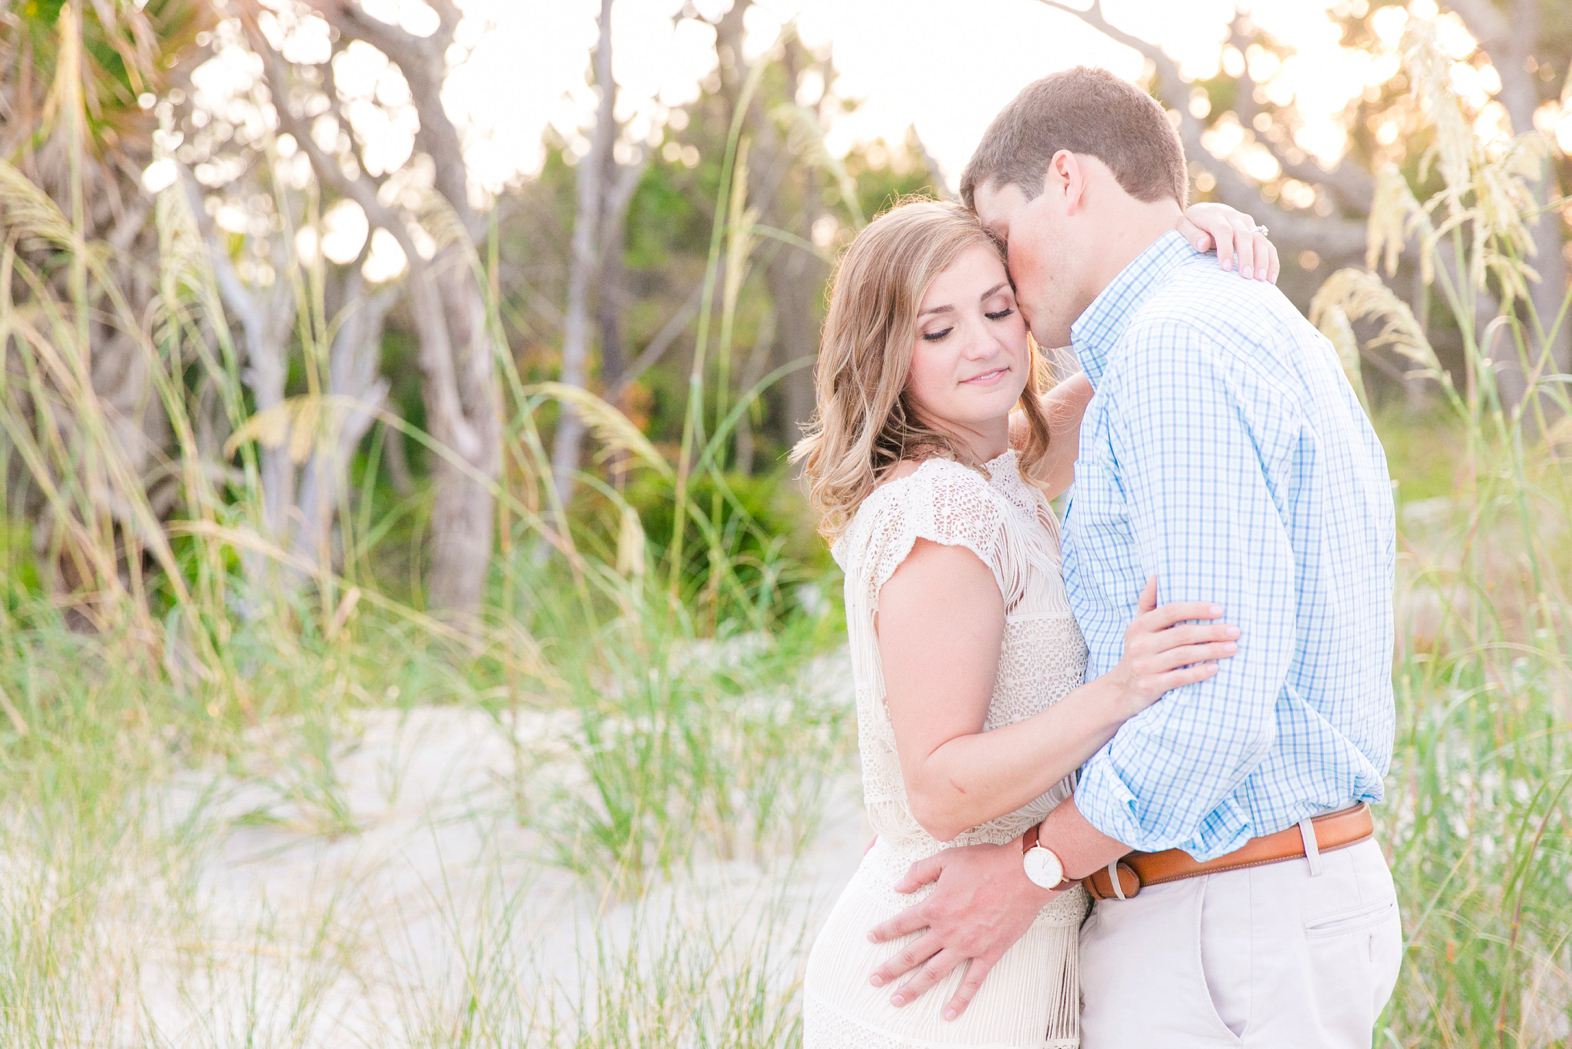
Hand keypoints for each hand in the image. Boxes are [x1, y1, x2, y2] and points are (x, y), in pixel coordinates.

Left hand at [867, 841, 1054, 1020]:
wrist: (1023, 875)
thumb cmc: (986, 863)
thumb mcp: (946, 859)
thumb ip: (919, 872)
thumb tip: (898, 887)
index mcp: (934, 907)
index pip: (901, 923)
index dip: (884, 931)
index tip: (871, 938)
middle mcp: (946, 931)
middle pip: (912, 954)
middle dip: (890, 969)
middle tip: (874, 981)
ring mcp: (967, 946)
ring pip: (934, 973)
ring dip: (914, 988)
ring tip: (897, 1001)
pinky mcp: (988, 954)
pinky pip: (972, 982)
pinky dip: (960, 999)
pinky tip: (949, 1013)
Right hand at [1107, 577, 1239, 717]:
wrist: (1121, 690)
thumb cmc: (1139, 652)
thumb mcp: (1138, 627)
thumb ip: (1148, 603)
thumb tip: (1155, 576)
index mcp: (1140, 626)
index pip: (1170, 612)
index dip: (1196, 609)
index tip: (1220, 610)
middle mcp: (1140, 644)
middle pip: (1181, 634)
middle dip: (1212, 632)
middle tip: (1235, 631)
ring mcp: (1144, 666)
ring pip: (1183, 655)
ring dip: (1211, 651)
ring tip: (1233, 648)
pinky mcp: (1150, 685)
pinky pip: (1179, 678)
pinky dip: (1198, 673)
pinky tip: (1215, 668)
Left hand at [1176, 202, 1279, 282]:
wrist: (1202, 214)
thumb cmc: (1191, 226)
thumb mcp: (1183, 228)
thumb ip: (1192, 236)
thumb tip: (1203, 245)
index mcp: (1215, 215)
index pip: (1224, 231)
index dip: (1225, 249)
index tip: (1225, 268)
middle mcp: (1234, 217)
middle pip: (1244, 236)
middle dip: (1246, 257)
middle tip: (1246, 277)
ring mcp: (1248, 224)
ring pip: (1260, 240)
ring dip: (1263, 260)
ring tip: (1261, 280)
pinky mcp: (1256, 232)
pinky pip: (1268, 246)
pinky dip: (1271, 262)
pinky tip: (1270, 279)